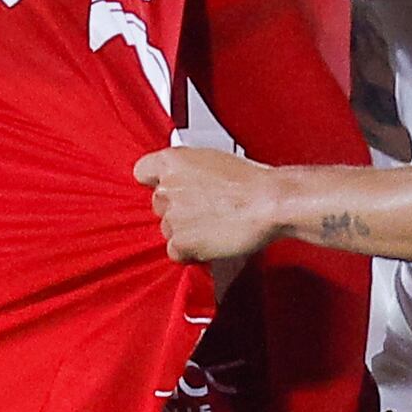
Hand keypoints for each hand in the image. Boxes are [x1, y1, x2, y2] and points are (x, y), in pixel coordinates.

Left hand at [140, 145, 282, 266]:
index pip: (142, 172)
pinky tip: (210, 241)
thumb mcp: (214, 160)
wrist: (269, 202)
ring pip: (167, 229)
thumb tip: (187, 179)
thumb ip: (190, 169)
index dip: (155, 181)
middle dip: (176, 209)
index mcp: (173, 161)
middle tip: (203, 209)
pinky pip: (175, 251)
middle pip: (158, 204)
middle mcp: (167, 188)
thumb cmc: (252, 182)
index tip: (165, 186)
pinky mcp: (181, 242)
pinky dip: (190, 251)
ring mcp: (172, 217)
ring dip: (185, 231)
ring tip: (213, 225)